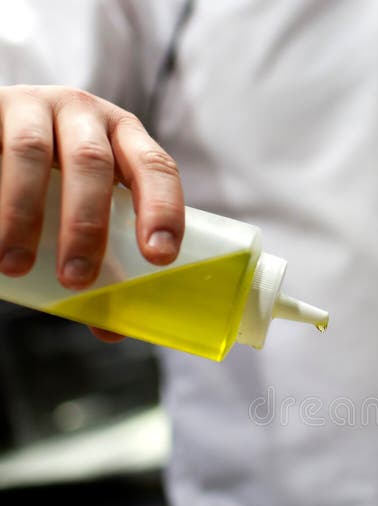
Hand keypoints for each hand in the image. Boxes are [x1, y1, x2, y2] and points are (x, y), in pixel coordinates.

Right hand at [0, 85, 185, 338]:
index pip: (156, 168)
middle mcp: (85, 113)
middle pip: (92, 164)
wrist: (4, 129)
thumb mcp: (90, 208)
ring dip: (23, 214)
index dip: (162, 209)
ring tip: (16, 266)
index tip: (159, 257)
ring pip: (30, 152)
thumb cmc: (61, 181)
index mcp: (127, 138)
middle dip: (85, 226)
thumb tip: (112, 330)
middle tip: (76, 281)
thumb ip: (103, 259)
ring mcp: (33, 104)